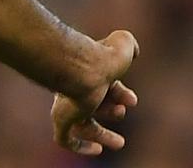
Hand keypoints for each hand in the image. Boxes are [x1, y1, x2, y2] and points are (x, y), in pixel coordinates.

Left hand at [50, 30, 138, 155]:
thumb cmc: (103, 56)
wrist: (84, 68)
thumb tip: (133, 49)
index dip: (120, 93)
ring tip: (119, 143)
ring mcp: (65, 105)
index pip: (103, 85)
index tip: (132, 100)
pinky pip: (65, 140)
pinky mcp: (60, 119)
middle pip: (92, 104)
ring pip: (81, 125)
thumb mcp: (122, 44)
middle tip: (122, 113)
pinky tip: (97, 150)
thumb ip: (127, 43)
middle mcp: (73, 88)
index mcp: (87, 71)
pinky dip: (80, 147)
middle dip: (110, 111)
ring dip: (101, 135)